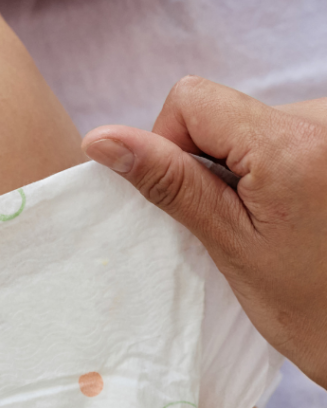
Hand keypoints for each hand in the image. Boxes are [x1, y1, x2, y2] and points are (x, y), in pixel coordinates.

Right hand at [82, 76, 326, 389]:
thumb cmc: (312, 308)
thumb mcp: (229, 244)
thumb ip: (168, 182)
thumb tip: (102, 139)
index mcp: (293, 142)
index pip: (191, 100)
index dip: (170, 146)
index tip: (197, 201)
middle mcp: (324, 120)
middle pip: (223, 112)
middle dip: (215, 163)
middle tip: (244, 223)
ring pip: (252, 125)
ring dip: (247, 168)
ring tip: (277, 223)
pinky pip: (284, 134)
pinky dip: (274, 169)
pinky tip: (296, 213)